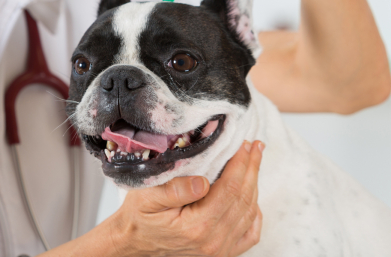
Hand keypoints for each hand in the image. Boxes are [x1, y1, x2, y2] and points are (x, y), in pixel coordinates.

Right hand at [109, 140, 263, 256]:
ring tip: (254, 162)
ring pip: (250, 213)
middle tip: (255, 146)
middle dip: (251, 168)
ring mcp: (220, 250)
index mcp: (197, 226)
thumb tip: (203, 182)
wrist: (135, 244)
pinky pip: (250, 234)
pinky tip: (252, 195)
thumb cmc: (140, 217)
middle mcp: (213, 241)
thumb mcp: (147, 198)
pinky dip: (255, 213)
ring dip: (254, 184)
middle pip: (244, 198)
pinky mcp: (222, 252)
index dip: (241, 164)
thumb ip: (174, 190)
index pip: (230, 189)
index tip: (244, 145)